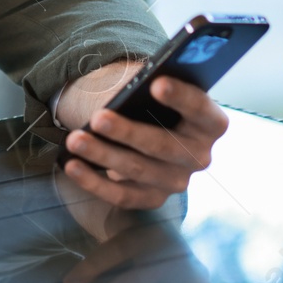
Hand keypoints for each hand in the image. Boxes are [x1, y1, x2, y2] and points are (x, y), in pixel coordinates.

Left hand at [61, 73, 228, 208]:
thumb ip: (152, 87)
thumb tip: (126, 88)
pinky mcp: (153, 198)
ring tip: (74, 139)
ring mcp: (177, 181)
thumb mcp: (160, 89)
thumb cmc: (158, 103)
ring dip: (103, 155)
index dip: (181, 97)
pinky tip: (72, 165)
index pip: (201, 110)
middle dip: (128, 132)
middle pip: (163, 146)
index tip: (157, 83)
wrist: (155, 129)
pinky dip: (94, 181)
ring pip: (137, 170)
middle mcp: (199, 156)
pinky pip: (122, 196)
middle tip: (98, 118)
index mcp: (211, 123)